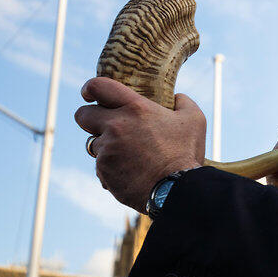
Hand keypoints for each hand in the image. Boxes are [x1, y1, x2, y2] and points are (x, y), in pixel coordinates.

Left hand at [74, 77, 205, 212]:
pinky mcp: (103, 171)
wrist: (176, 189)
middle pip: (82, 115)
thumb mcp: (195, 120)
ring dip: (106, 146)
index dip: (90, 88)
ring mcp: (106, 150)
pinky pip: (100, 166)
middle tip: (105, 124)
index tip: (90, 94)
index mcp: (136, 108)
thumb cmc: (186, 152)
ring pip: (93, 143)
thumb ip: (183, 101)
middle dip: (90, 117)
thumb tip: (176, 97)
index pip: (98, 87)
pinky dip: (112, 167)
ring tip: (129, 154)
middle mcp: (116, 126)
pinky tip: (132, 172)